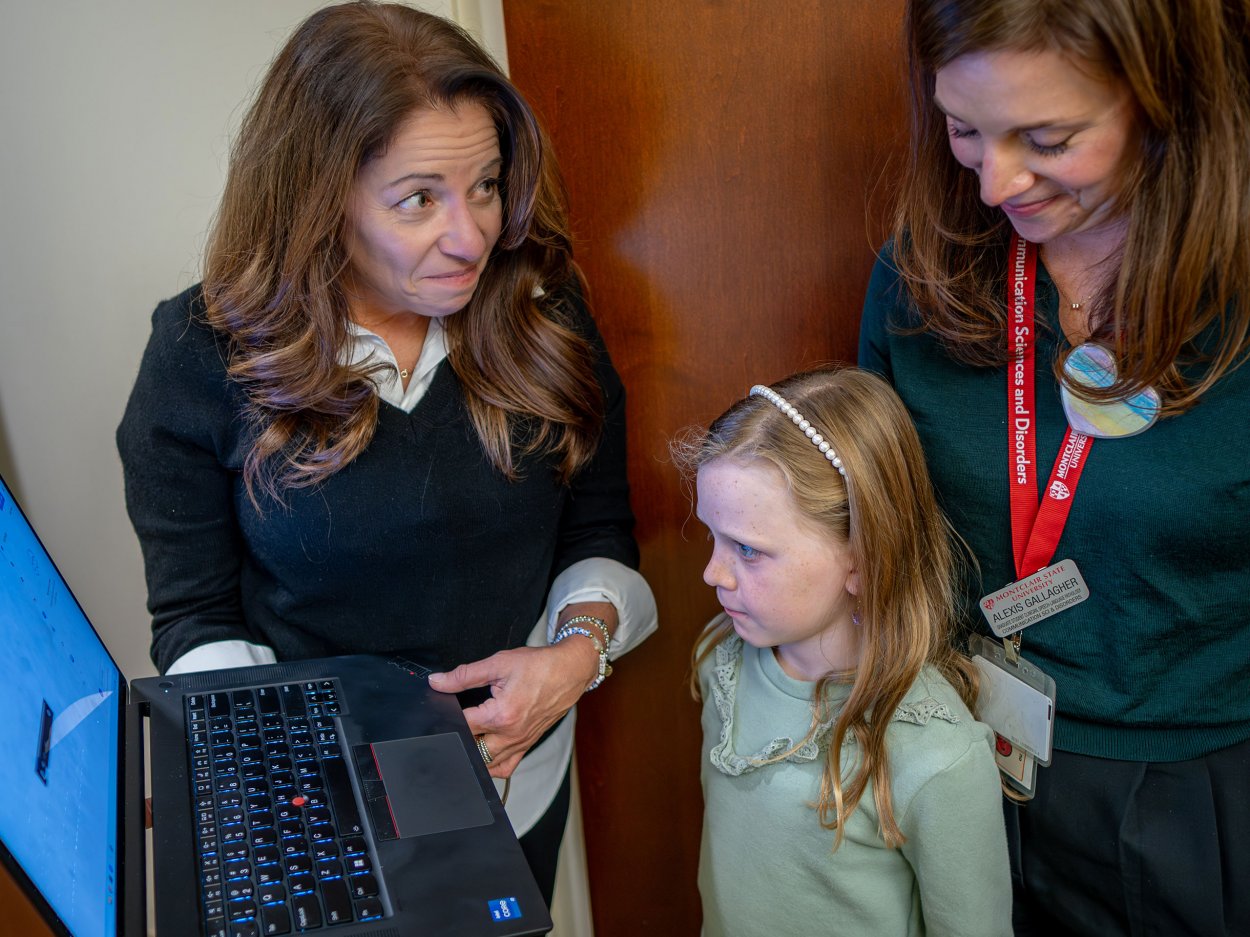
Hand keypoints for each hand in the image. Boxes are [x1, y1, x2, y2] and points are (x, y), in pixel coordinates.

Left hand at [427, 639, 598, 777]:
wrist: (569, 671)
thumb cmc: (539, 666)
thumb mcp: (498, 663)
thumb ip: (463, 675)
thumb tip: (437, 682)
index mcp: (501, 716)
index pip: (462, 726)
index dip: (448, 716)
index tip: (446, 707)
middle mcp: (511, 736)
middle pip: (471, 750)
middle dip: (460, 736)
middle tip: (460, 719)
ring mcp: (520, 743)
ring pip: (486, 764)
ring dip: (474, 751)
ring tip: (472, 731)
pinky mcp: (527, 745)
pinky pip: (505, 767)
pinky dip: (492, 764)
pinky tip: (485, 747)